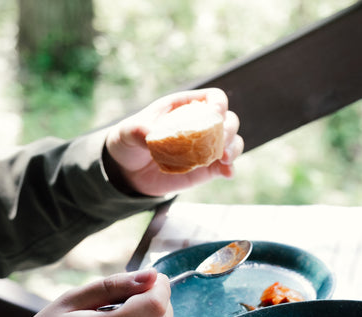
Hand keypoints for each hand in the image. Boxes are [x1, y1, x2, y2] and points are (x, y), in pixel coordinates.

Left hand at [104, 88, 244, 196]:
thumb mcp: (128, 131)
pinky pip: (226, 167)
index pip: (213, 98)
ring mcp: (206, 148)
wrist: (128, 171)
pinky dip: (230, 169)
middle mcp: (201, 125)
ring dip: (234, 149)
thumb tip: (153, 136)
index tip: (215, 115)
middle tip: (221, 142)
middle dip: (230, 129)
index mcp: (186, 107)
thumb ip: (139, 130)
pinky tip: (226, 173)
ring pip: (233, 142)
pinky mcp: (207, 169)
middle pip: (229, 120)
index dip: (218, 104)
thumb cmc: (129, 142)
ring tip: (224, 158)